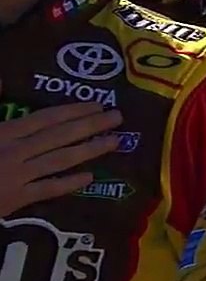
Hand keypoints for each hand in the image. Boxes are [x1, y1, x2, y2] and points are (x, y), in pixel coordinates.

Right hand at [0, 103, 122, 216]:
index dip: (73, 111)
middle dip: (91, 126)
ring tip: (114, 142)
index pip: (45, 118)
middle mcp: (14, 152)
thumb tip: (4, 79)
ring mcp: (16, 177)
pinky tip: (89, 177)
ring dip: (89, 150)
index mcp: (3, 132)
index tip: (98, 104)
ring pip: (60, 161)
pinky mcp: (14, 201)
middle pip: (60, 136)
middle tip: (118, 117)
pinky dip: (68, 184)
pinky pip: (47, 190)